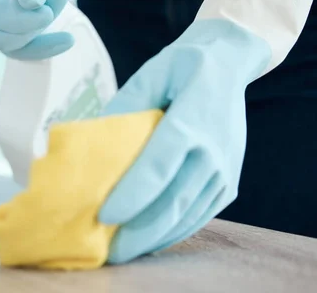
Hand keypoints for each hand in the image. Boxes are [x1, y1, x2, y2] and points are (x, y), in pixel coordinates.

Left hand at [97, 19, 270, 263]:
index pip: (158, 166)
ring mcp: (225, 170)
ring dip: (154, 238)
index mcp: (190, 120)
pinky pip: (200, 215)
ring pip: (187, 214)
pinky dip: (173, 231)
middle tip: (107, 251)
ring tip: (123, 252)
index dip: (131, 196)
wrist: (228, 64)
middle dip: (138, 232)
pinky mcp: (228, 182)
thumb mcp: (148, 75)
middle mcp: (212, 150)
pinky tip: (150, 239)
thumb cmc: (180, 68)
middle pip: (173, 201)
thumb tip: (88, 141)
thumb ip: (121, 109)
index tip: (103, 216)